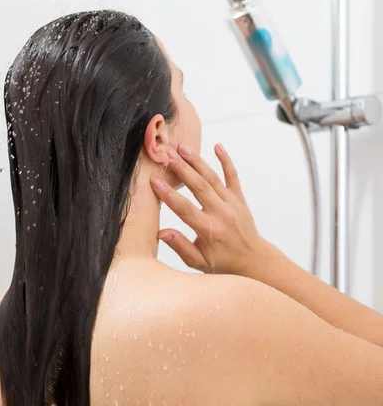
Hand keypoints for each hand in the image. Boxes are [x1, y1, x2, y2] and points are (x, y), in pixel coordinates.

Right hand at [151, 143, 266, 276]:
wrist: (253, 260)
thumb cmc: (222, 263)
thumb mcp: (199, 263)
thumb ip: (181, 247)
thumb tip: (162, 233)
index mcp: (209, 231)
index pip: (185, 209)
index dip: (169, 195)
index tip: (155, 181)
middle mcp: (221, 214)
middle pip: (200, 187)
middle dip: (183, 170)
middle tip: (167, 155)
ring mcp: (232, 204)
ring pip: (213, 178)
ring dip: (198, 161)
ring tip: (183, 148)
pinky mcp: (239, 198)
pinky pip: (233, 176)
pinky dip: (226, 160)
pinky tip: (217, 146)